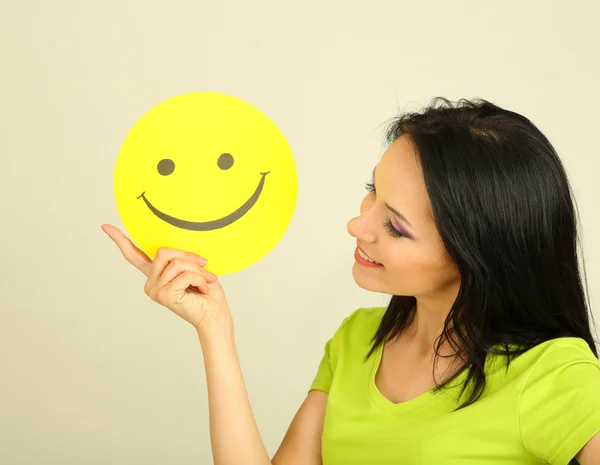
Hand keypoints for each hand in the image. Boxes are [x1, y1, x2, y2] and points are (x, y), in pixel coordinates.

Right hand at [101, 224, 232, 332]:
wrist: (215, 314)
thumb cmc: (207, 291)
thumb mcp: (193, 267)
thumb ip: (180, 257)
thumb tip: (175, 248)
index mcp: (156, 275)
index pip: (134, 256)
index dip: (120, 240)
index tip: (105, 226)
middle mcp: (151, 283)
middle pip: (164, 251)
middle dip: (188, 256)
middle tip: (204, 266)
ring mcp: (155, 290)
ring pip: (177, 263)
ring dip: (198, 270)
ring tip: (205, 282)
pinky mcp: (164, 295)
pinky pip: (184, 274)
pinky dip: (200, 279)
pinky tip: (203, 289)